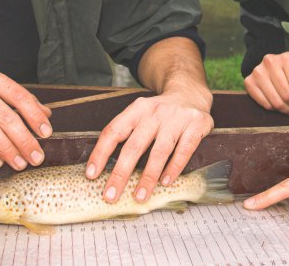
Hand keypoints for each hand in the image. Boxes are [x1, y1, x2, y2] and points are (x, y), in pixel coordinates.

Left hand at [85, 89, 213, 203]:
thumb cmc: (160, 112)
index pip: (113, 131)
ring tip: (139, 196)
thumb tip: (106, 168)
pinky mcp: (196, 124)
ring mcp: (176, 118)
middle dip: (121, 173)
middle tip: (111, 195)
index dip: (100, 153)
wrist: (189, 93)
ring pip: (159, 151)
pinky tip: (165, 182)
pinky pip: (183, 150)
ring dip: (148, 177)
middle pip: (134, 146)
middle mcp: (154, 112)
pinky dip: (174, 168)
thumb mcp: (140, 114)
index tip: (91, 175)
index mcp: (136, 109)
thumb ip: (127, 134)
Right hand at [244, 52, 288, 114]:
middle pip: (287, 96)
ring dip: (286, 110)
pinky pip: (264, 104)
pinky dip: (274, 109)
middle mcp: (271, 61)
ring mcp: (257, 71)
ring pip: (275, 102)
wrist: (277, 68)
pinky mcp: (249, 81)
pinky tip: (280, 105)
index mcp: (288, 58)